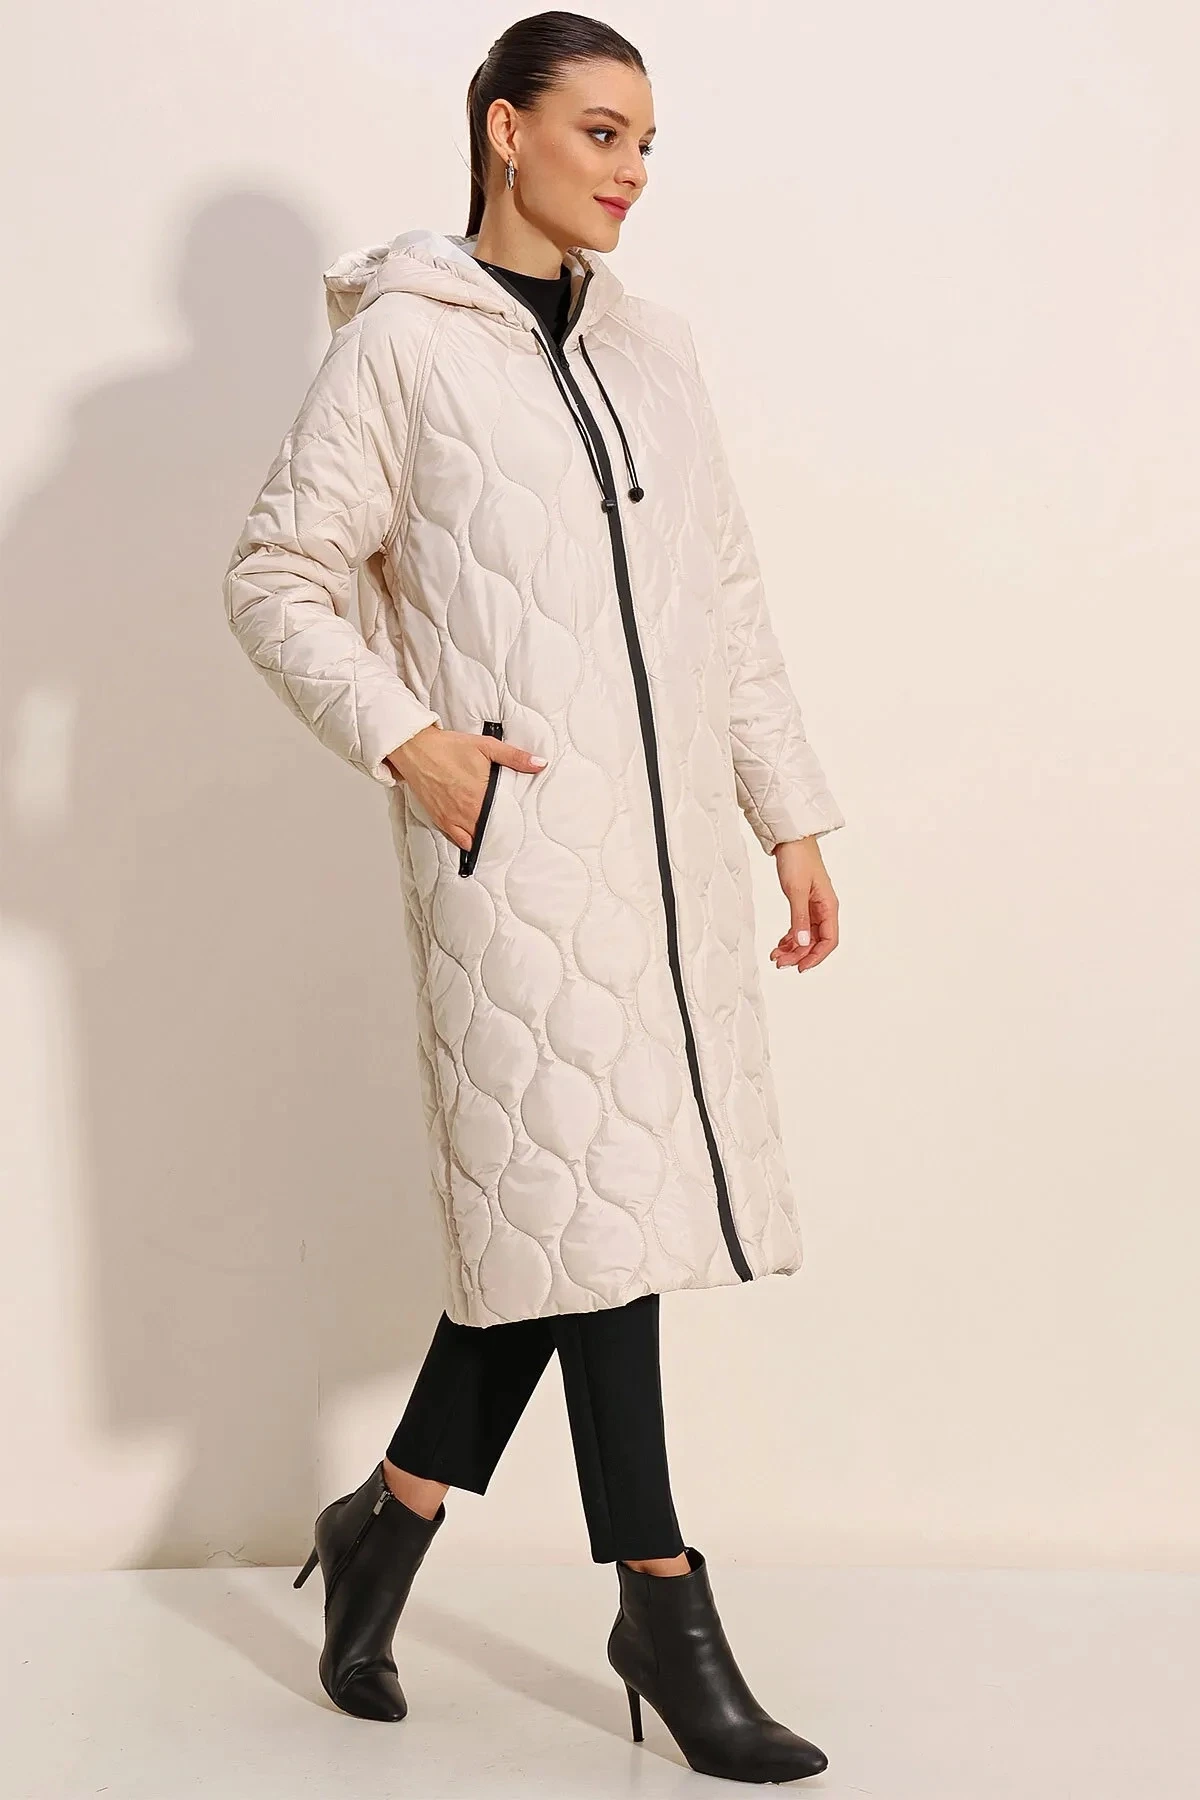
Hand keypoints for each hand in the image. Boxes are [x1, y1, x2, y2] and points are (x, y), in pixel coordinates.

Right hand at [385, 724, 547, 853]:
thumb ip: (515, 757)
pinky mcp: (440, 820)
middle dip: (501, 830)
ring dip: (485, 837)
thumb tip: (539, 764)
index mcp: (480, 794)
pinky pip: (458, 841)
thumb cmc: (448, 747)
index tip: (523, 822)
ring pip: (475, 839)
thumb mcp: (486, 746)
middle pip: (491, 831)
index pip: (506, 818)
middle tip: (512, 828)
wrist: (416, 749)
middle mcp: (467, 811)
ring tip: (495, 832)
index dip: (515, 822)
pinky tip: (475, 836)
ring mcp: (452, 818)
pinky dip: (468, 841)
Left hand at [768, 838, 839, 972]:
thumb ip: (798, 918)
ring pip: (806, 935)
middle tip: (780, 963)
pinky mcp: (803, 902)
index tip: (801, 967)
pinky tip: (780, 944)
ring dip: (793, 948)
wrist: (790, 839)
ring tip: (776, 956)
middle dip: (799, 954)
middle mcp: (823, 908)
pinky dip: (790, 937)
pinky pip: (799, 926)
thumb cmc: (798, 859)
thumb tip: (801, 943)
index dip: (816, 956)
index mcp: (828, 906)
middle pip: (815, 941)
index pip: (829, 940)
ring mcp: (813, 906)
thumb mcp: (796, 890)